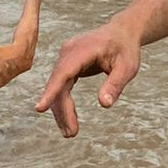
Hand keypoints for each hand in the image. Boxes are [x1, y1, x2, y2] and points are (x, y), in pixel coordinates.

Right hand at [35, 18, 140, 136]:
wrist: (122, 33)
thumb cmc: (125, 49)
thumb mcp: (127, 67)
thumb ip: (115, 84)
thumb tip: (104, 104)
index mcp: (83, 49)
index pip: (63, 72)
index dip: (51, 91)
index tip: (39, 108)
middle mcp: (69, 51)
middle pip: (59, 84)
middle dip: (62, 110)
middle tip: (71, 134)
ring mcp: (66, 57)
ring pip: (58, 87)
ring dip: (62, 110)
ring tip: (71, 133)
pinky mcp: (67, 64)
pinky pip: (62, 85)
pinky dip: (64, 103)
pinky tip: (70, 119)